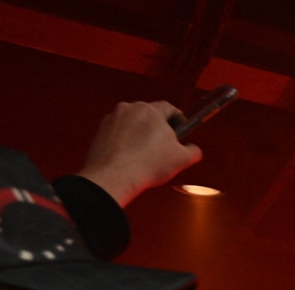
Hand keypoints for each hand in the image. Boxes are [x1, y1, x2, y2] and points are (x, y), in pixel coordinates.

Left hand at [76, 100, 199, 206]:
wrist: (114, 176)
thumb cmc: (145, 165)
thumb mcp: (182, 160)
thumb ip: (193, 150)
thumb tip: (193, 149)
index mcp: (151, 111)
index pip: (170, 108)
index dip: (179, 120)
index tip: (181, 130)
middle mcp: (130, 109)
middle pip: (150, 115)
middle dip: (158, 129)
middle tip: (164, 147)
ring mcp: (113, 118)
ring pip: (133, 123)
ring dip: (140, 135)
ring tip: (145, 156)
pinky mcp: (101, 130)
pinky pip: (119, 133)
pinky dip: (125, 142)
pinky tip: (131, 157)